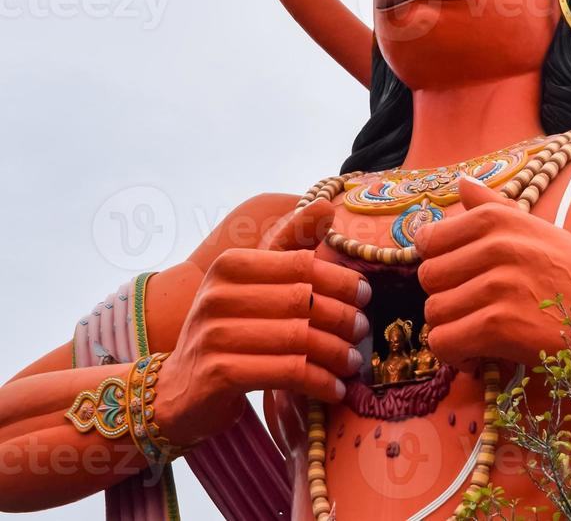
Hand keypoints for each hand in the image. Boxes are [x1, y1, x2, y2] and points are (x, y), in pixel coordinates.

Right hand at [154, 199, 369, 447]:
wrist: (176, 391)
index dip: (340, 279)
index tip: (365, 295)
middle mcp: (217, 294)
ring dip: (336, 353)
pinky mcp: (219, 373)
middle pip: (303, 302)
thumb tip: (327, 207)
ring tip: (353, 361)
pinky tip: (334, 389)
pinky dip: (318, 382)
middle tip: (363, 332)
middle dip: (342, 318)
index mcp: (230, 265)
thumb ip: (289, 246)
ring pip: (299, 338)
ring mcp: (214, 334)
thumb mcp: (252, 283)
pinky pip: (286, 373)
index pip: (301, 264)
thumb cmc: (228, 331)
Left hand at [415, 177, 570, 367]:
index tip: (457, 280)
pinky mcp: (500, 325)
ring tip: (477, 334)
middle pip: (428, 277)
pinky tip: (477, 356)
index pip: (429, 239)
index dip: (437, 264)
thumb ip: (493, 206)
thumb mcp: (536, 228)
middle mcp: (495, 245)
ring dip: (451, 330)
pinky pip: (444, 341)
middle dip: (444, 299)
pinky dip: (454, 355)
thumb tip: (460, 182)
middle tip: (471, 311)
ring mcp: (497, 284)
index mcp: (498, 218)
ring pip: (434, 312)